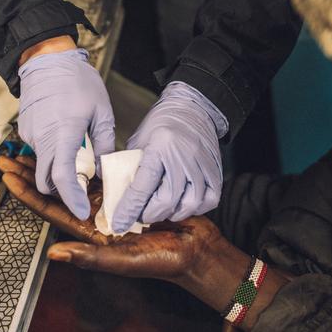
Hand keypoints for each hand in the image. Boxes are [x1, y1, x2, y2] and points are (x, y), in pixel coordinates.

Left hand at [0, 154, 220, 281]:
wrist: (197, 249)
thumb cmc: (163, 260)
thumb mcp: (124, 260)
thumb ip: (90, 257)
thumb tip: (53, 254)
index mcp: (89, 232)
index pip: (50, 209)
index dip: (27, 192)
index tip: (7, 174)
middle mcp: (95, 215)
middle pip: (57, 189)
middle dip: (34, 172)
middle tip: (12, 154)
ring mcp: (111, 202)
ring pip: (75, 178)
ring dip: (55, 163)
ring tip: (37, 146)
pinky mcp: (129, 190)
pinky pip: (103, 173)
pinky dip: (87, 161)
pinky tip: (77, 147)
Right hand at [17, 48, 114, 219]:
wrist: (47, 59)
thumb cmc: (77, 81)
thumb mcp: (101, 111)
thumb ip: (103, 142)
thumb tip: (103, 168)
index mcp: (64, 133)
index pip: (63, 177)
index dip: (71, 198)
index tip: (81, 211)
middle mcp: (42, 138)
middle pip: (47, 180)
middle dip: (63, 190)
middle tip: (83, 187)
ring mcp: (31, 134)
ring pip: (42, 166)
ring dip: (58, 169)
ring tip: (78, 157)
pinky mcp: (26, 130)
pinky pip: (39, 151)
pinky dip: (52, 154)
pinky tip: (66, 140)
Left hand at [112, 82, 225, 232]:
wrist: (192, 108)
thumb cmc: (162, 124)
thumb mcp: (139, 141)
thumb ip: (129, 166)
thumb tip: (115, 194)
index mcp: (161, 145)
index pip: (143, 185)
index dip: (129, 209)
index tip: (119, 223)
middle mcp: (185, 155)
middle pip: (167, 200)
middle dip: (149, 214)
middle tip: (140, 214)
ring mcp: (203, 164)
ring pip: (189, 205)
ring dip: (171, 213)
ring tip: (160, 208)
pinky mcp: (216, 171)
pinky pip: (208, 201)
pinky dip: (194, 208)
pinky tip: (182, 203)